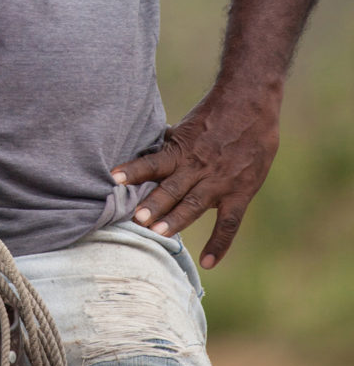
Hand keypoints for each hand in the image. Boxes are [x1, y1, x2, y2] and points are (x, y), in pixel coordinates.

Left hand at [110, 87, 280, 268]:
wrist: (251, 102)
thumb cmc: (214, 114)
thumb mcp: (187, 126)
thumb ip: (169, 146)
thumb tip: (143, 152)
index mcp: (182, 150)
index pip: (153, 162)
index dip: (134, 170)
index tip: (113, 179)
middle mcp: (198, 167)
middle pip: (172, 189)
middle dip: (153, 205)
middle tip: (135, 219)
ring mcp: (219, 181)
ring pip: (194, 205)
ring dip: (175, 220)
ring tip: (156, 235)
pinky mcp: (240, 192)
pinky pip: (229, 223)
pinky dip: (219, 244)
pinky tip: (206, 263)